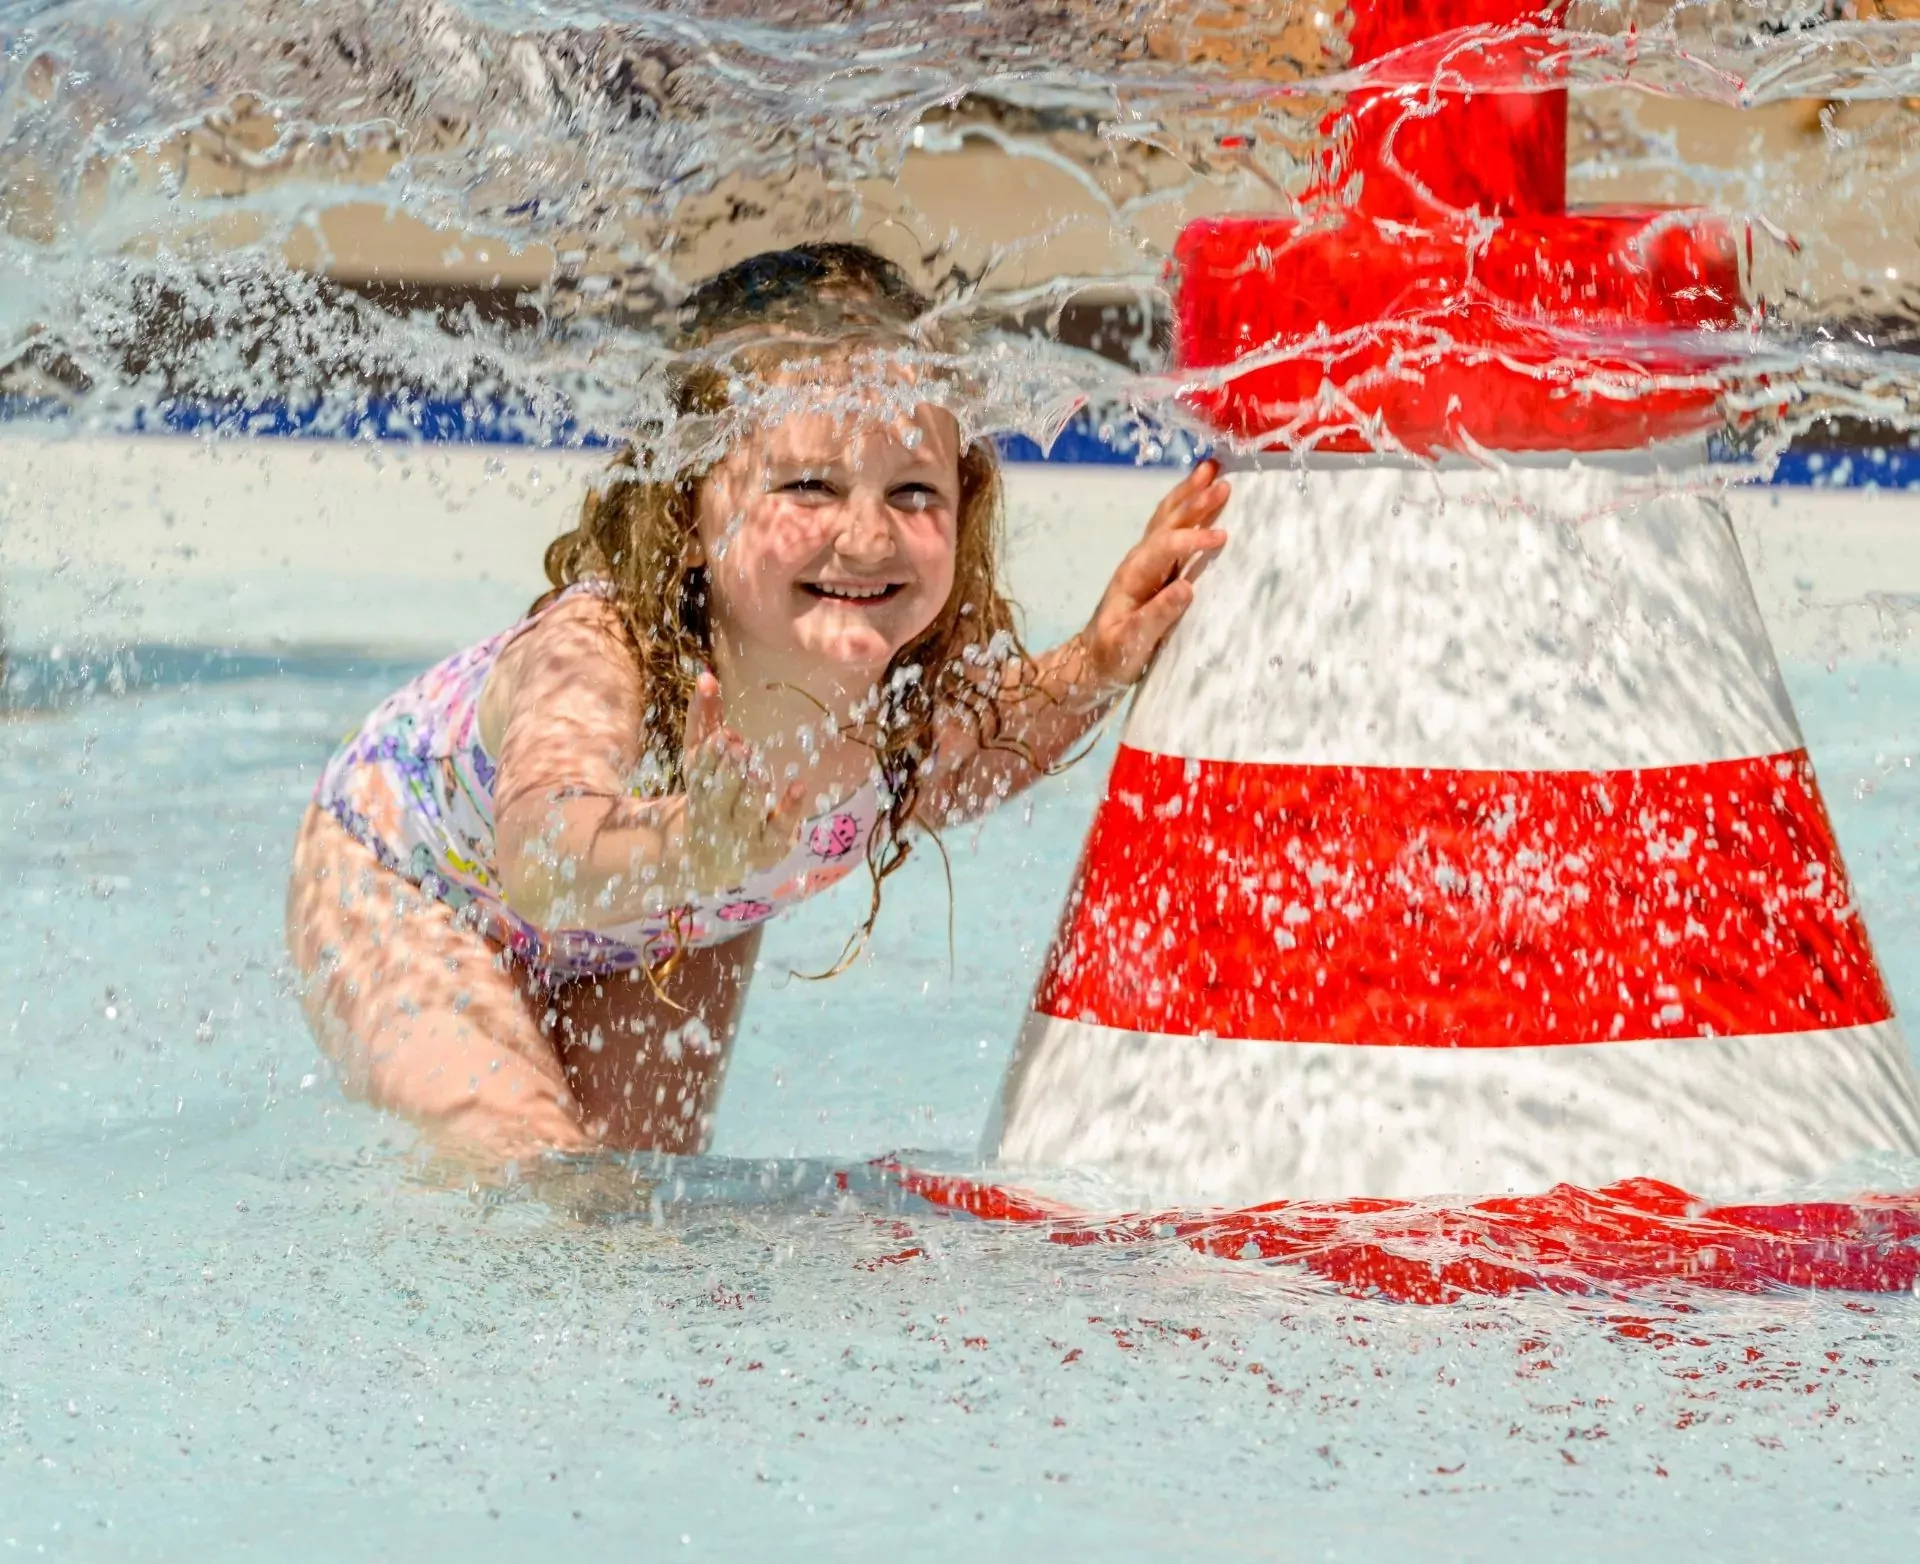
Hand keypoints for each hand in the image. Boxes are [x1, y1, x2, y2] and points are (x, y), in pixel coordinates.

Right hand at [677, 672, 808, 892]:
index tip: (723, 737)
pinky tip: (799, 786)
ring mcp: (742, 832)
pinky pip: (779, 829)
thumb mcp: (701, 759)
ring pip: (745, 810)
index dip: (711, 757)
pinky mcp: (768, 847)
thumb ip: (704, 718)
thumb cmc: (709, 795)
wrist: (706, 860)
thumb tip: (707, 674)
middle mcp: (716, 812)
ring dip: (750, 789)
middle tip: (738, 748)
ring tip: (756, 769)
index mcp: (698, 786)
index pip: (701, 771)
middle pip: (719, 792)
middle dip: (728, 772)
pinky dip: (789, 809)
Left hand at [1070, 459, 1228, 704]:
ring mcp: (1146, 562)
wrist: (1092, 662)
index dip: (1193, 540)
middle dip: (1194, 501)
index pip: (1165, 548)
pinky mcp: (1155, 569)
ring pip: (1167, 519)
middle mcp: (1138, 562)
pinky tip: (1198, 496)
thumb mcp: (1131, 643)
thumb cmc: (1111, 657)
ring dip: (1188, 494)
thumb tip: (1186, 588)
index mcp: (1133, 576)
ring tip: (1210, 469)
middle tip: (1222, 482)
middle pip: (1167, 523)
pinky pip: (1171, 530)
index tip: (1222, 538)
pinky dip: (1185, 508)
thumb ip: (1157, 616)